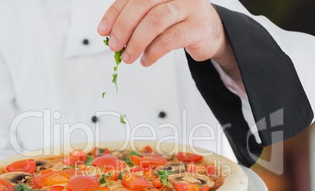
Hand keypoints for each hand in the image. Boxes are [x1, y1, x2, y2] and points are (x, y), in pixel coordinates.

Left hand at [97, 0, 227, 66]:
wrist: (211, 30)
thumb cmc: (178, 22)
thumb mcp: (156, 15)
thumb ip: (136, 21)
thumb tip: (112, 36)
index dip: (115, 13)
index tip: (103, 31)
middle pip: (143, 4)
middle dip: (123, 27)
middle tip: (114, 46)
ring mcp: (189, 7)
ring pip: (155, 21)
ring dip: (137, 42)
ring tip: (128, 57)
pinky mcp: (197, 27)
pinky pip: (169, 39)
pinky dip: (153, 52)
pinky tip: (146, 60)